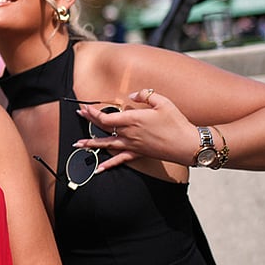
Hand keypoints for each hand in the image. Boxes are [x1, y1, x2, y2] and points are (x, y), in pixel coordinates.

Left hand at [76, 88, 196, 170]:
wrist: (187, 144)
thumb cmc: (176, 122)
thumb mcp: (162, 102)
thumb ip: (145, 95)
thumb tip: (132, 96)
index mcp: (132, 119)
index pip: (105, 117)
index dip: (93, 112)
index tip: (86, 107)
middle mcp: (128, 133)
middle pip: (103, 127)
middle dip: (89, 120)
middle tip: (79, 114)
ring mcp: (132, 145)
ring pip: (106, 144)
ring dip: (91, 144)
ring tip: (77, 144)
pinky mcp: (138, 154)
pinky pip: (120, 160)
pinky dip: (108, 164)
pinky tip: (98, 169)